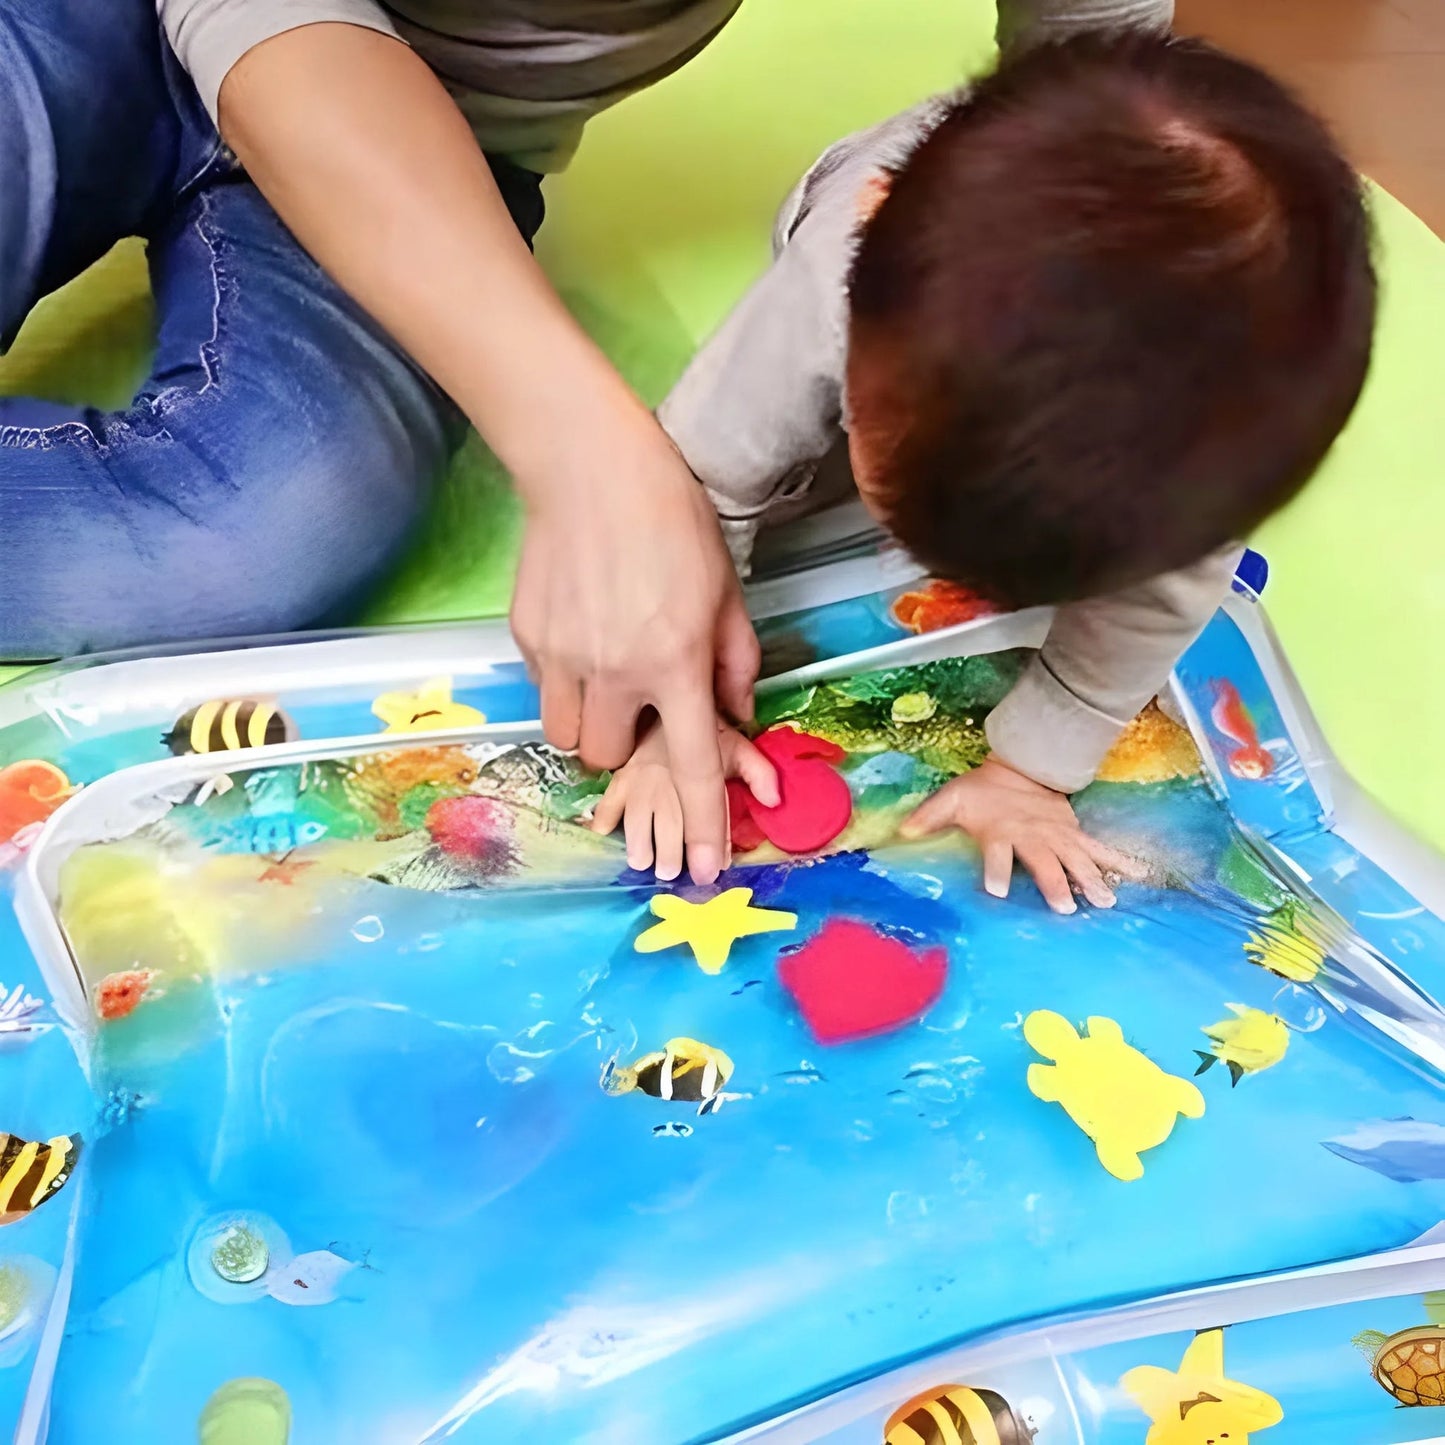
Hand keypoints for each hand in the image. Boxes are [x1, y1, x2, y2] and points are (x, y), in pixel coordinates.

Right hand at [510, 416, 759, 885]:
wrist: (590, 466)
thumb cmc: (674, 521)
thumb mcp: (726, 592)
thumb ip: (734, 662)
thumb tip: (734, 715)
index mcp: (676, 664)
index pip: (693, 766)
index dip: (702, 823)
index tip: (703, 870)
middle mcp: (614, 674)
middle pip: (611, 759)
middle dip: (630, 744)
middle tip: (642, 699)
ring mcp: (562, 658)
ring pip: (568, 736)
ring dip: (592, 723)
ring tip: (606, 673)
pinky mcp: (527, 637)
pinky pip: (545, 687)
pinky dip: (564, 680)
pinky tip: (581, 629)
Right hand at [591, 721, 778, 881]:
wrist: (672, 699)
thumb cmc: (709, 731)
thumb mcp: (739, 746)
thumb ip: (759, 773)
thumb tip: (775, 801)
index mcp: (698, 773)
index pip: (705, 812)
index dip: (708, 844)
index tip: (709, 871)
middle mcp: (667, 779)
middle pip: (666, 822)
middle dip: (668, 853)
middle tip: (669, 872)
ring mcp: (639, 778)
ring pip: (635, 816)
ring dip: (637, 843)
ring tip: (642, 862)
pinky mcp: (620, 775)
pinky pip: (608, 799)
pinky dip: (603, 819)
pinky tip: (602, 834)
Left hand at [899, 756, 1142, 912]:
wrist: (1018, 767)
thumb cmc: (981, 791)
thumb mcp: (951, 799)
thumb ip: (928, 816)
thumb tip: (901, 831)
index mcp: (1001, 832)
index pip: (997, 854)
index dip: (996, 870)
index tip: (997, 890)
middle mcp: (1032, 836)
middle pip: (1045, 862)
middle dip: (1054, 883)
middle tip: (1064, 908)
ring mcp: (1057, 836)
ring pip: (1077, 860)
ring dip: (1090, 879)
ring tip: (1105, 901)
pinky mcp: (1075, 834)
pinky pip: (1101, 849)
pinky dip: (1121, 862)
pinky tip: (1141, 877)